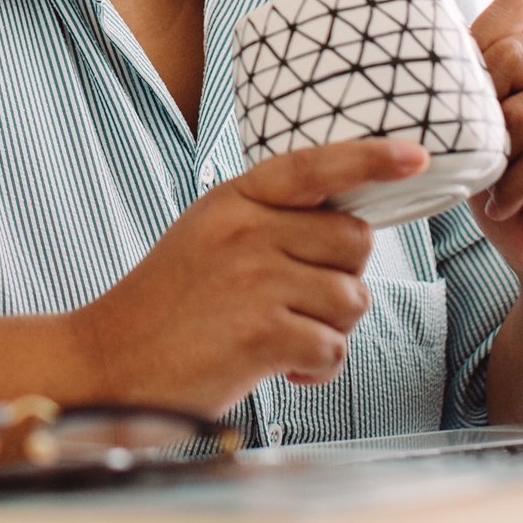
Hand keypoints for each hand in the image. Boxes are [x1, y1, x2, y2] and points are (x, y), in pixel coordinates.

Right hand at [66, 139, 425, 417]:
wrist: (105, 364)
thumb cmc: (166, 309)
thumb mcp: (207, 236)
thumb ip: (267, 222)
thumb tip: (348, 229)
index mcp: (233, 199)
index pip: (315, 166)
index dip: (371, 157)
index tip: (417, 154)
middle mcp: (247, 229)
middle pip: (355, 240)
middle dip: (344, 277)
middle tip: (300, 304)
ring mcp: (255, 279)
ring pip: (351, 298)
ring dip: (329, 329)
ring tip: (280, 339)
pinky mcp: (262, 334)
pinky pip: (333, 347)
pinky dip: (315, 368)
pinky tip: (277, 368)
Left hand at [469, 0, 522, 302]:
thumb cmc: (505, 187)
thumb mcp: (471, 132)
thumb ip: (460, 91)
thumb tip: (410, 64)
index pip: (517, 7)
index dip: (479, 39)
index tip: (460, 90)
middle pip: (520, 52)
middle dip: (483, 101)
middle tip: (475, 144)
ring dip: (500, 151)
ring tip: (492, 178)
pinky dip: (518, 184)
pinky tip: (507, 203)